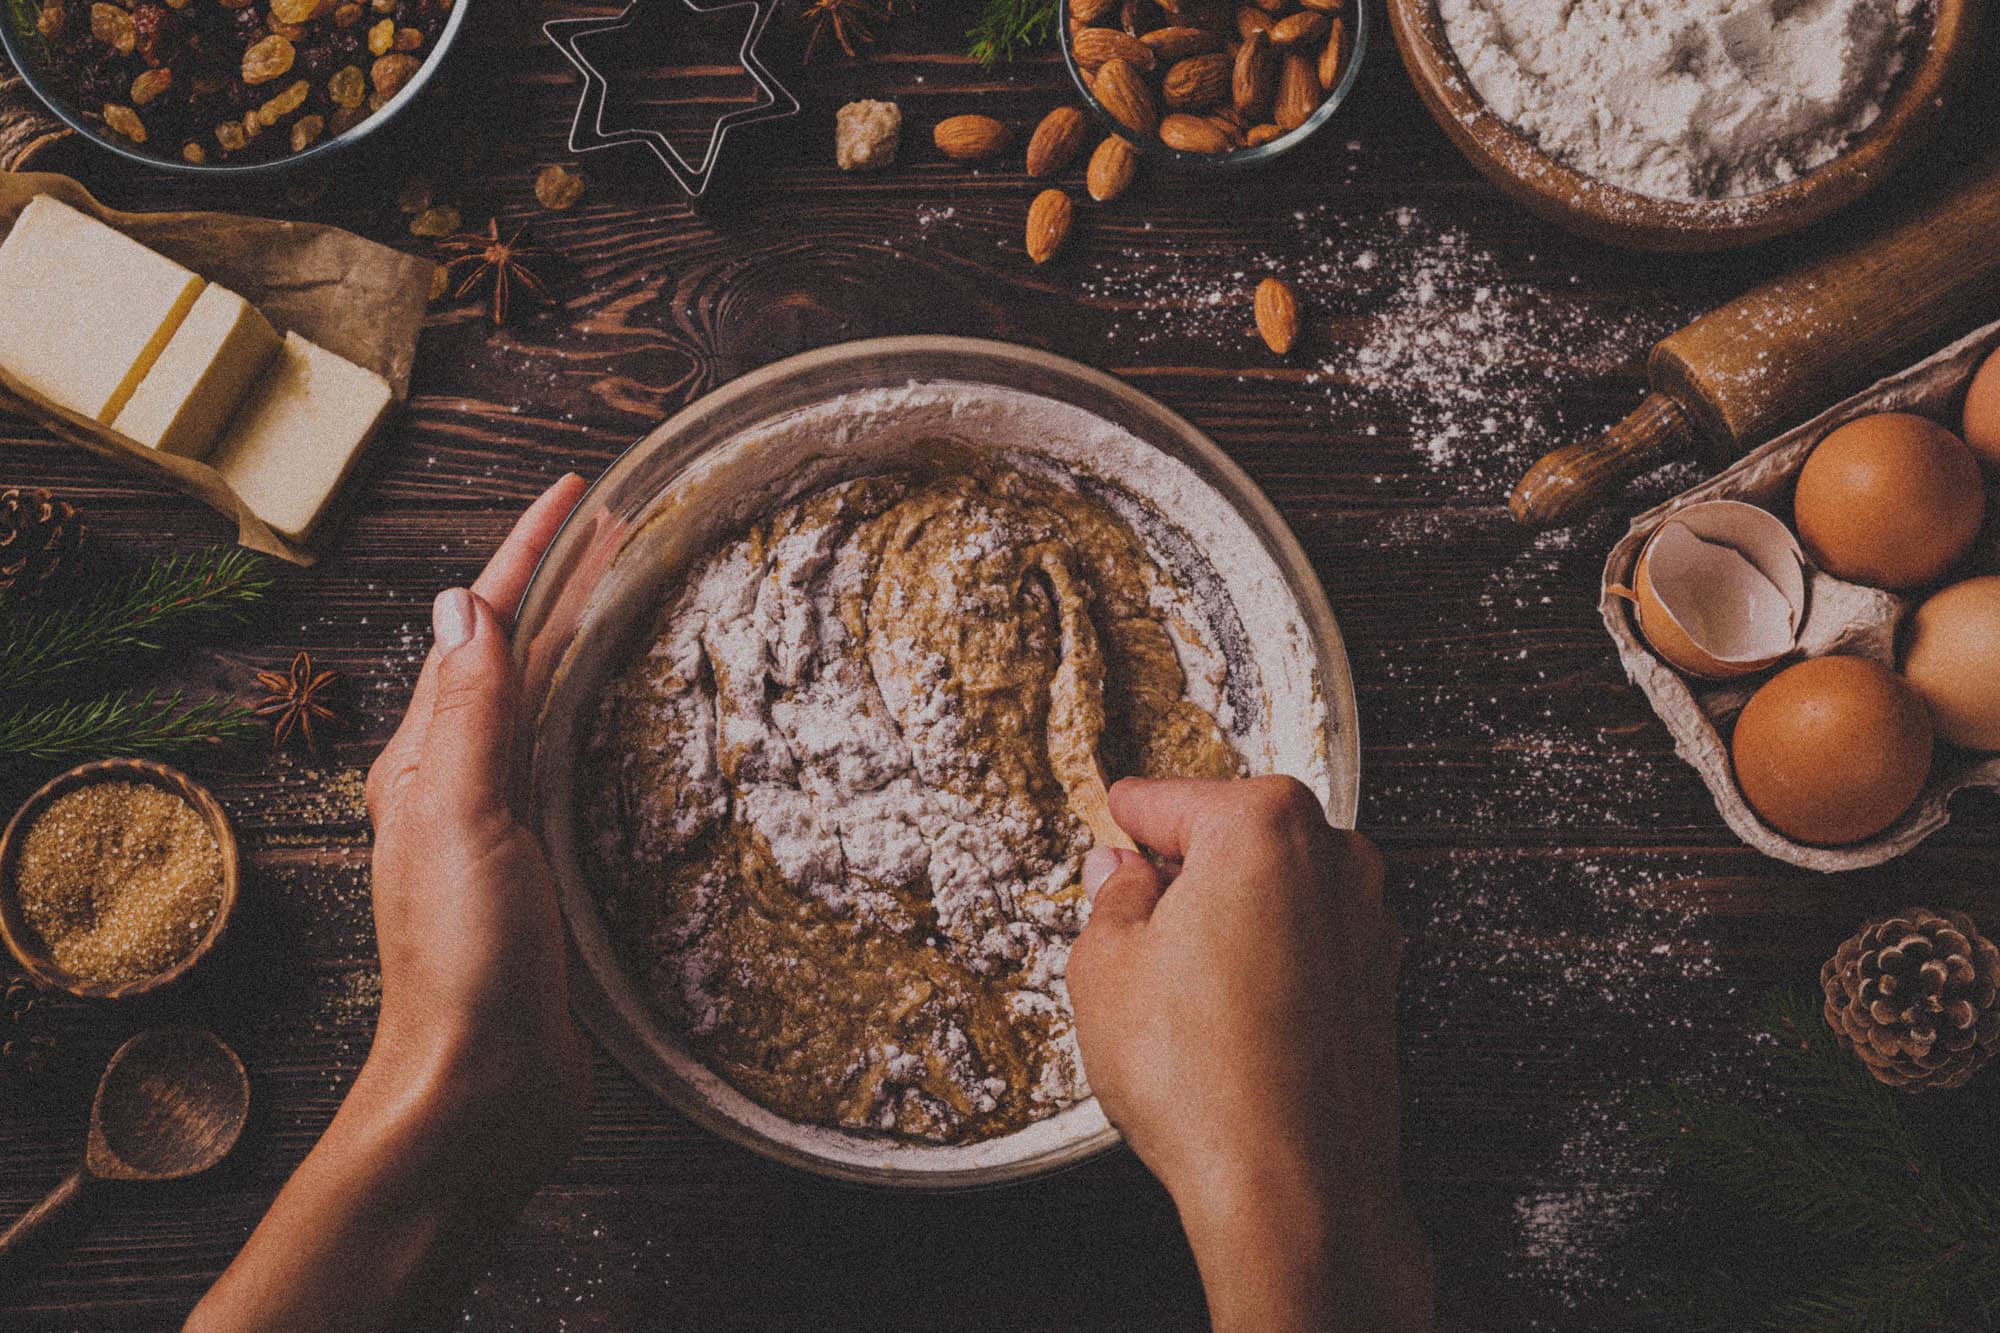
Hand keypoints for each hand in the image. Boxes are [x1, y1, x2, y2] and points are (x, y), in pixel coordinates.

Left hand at [360, 472, 591, 1181]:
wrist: (481, 1088)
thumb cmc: (464, 961)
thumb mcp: (461, 820)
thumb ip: (468, 714)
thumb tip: (459, 603)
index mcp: (431, 759)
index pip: (482, 627)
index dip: (528, 553)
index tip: (578, 491)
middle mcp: (462, 780)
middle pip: (514, 653)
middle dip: (558, 581)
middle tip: (615, 522)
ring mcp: (503, 825)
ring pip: (544, 701)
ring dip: (578, 637)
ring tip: (624, 589)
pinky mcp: (547, 869)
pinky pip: (572, 760)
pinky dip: (599, 711)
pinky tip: (627, 708)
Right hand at [1067, 776, 1432, 1332]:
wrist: (1291, 1184)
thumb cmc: (1204, 1078)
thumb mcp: (1105, 968)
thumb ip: (1110, 899)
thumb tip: (1120, 876)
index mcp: (1263, 823)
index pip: (1166, 799)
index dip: (1123, 829)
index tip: (1110, 840)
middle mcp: (1332, 857)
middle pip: (1231, 836)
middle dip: (1181, 874)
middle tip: (1130, 927)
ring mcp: (1366, 920)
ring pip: (1272, 892)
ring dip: (1227, 919)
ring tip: (1175, 988)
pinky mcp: (1380, 981)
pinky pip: (1305, 944)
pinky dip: (1267, 962)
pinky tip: (1225, 1017)